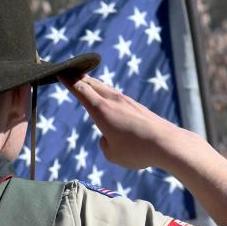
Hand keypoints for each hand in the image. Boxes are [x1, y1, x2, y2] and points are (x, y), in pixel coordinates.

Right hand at [59, 74, 188, 170]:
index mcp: (101, 110)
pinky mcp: (137, 107)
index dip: (68, 81)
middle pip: (91, 83)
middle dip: (78, 77)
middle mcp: (113, 101)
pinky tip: (107, 98)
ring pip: (105, 88)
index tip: (60, 73)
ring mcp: (127, 102)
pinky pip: (116, 97)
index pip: (80, 90)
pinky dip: (106, 94)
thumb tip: (109, 136)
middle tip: (68, 71)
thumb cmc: (136, 151)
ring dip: (93, 84)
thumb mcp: (111, 154)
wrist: (166, 143)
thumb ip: (105, 143)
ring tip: (85, 81)